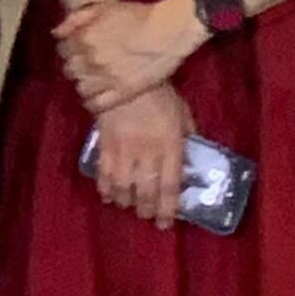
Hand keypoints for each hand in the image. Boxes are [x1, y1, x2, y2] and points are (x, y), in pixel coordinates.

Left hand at [56, 0, 201, 114]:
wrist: (168, 30)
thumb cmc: (138, 15)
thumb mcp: (103, 8)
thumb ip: (76, 19)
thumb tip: (56, 32)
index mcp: (85, 38)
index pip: (63, 50)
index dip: (70, 50)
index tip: (77, 50)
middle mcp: (92, 59)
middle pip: (70, 70)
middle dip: (76, 66)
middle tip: (87, 65)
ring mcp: (107, 78)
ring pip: (80, 88)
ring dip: (84, 83)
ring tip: (93, 80)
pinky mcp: (123, 92)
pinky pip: (96, 104)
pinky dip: (93, 102)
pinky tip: (98, 96)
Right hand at [88, 86, 193, 229]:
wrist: (124, 73)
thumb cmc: (159, 93)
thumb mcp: (183, 113)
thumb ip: (187, 136)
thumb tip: (190, 158)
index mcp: (170, 145)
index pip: (169, 185)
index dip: (167, 208)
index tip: (165, 223)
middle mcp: (147, 151)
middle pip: (145, 190)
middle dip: (146, 209)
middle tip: (147, 217)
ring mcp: (123, 148)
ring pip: (123, 185)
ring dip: (126, 200)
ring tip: (128, 206)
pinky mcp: (104, 142)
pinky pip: (104, 171)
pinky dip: (105, 187)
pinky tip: (108, 195)